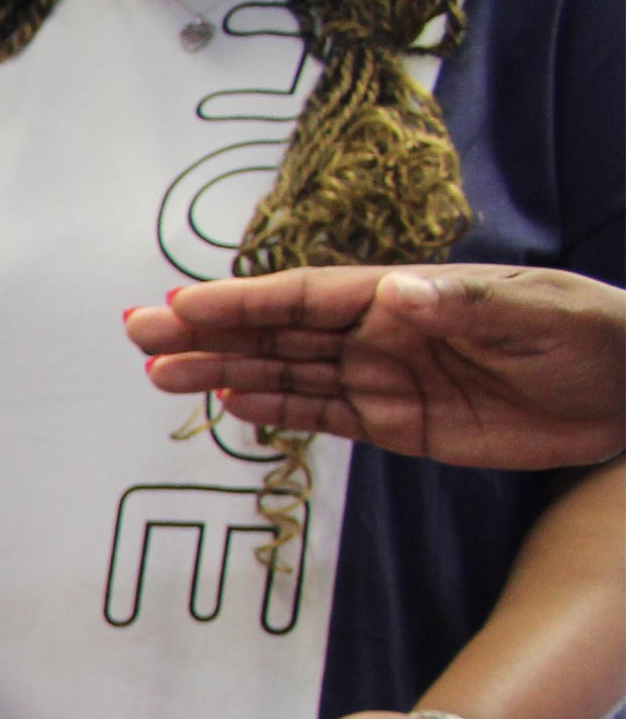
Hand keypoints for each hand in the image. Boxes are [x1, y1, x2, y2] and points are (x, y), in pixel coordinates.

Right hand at [130, 266, 625, 472]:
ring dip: (225, 371)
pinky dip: (274, 409)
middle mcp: (385, 332)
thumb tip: (392, 295)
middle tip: (139, 337)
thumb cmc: (594, 335)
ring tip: (160, 377)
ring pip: (288, 373)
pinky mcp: (401, 423)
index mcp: (409, 296)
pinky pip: (323, 415)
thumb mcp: (535, 312)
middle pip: (280, 332)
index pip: (309, 297)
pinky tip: (228, 402)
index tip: (181, 305)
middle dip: (209, 332)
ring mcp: (388, 378)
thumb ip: (460, 306)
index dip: (243, 300)